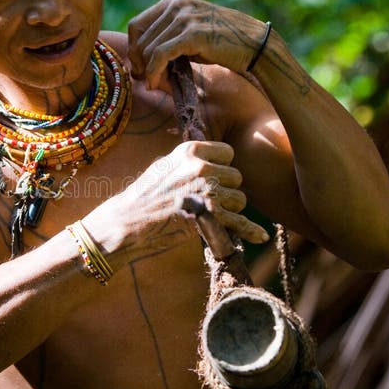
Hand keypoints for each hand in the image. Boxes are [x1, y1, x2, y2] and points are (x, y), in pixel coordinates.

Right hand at [100, 140, 268, 260]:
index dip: (223, 167)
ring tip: (210, 215)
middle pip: (236, 177)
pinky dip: (251, 231)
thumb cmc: (145, 195)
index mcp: (190, 151)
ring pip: (240, 199)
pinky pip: (240, 222)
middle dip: (227, 190)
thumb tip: (213, 159)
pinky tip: (260, 236)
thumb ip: (191, 160)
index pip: (228, 153)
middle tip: (209, 201)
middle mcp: (201, 167)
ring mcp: (206, 191)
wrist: (129, 221)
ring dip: (230, 210)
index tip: (214, 178)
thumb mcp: (166, 166)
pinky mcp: (210, 216)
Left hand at [127, 0, 269, 89]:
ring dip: (147, 70)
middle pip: (139, 37)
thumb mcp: (189, 34)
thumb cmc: (221, 44)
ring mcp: (185, 16)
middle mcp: (177, 3)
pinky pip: (160, 54)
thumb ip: (166, 39)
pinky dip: (153, 72)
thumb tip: (136, 62)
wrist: (254, 45)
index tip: (139, 68)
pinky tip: (155, 84)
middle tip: (145, 80)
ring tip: (154, 84)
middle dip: (138, 62)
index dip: (133, 49)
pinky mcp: (192, 33)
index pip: (136, 24)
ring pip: (147, 47)